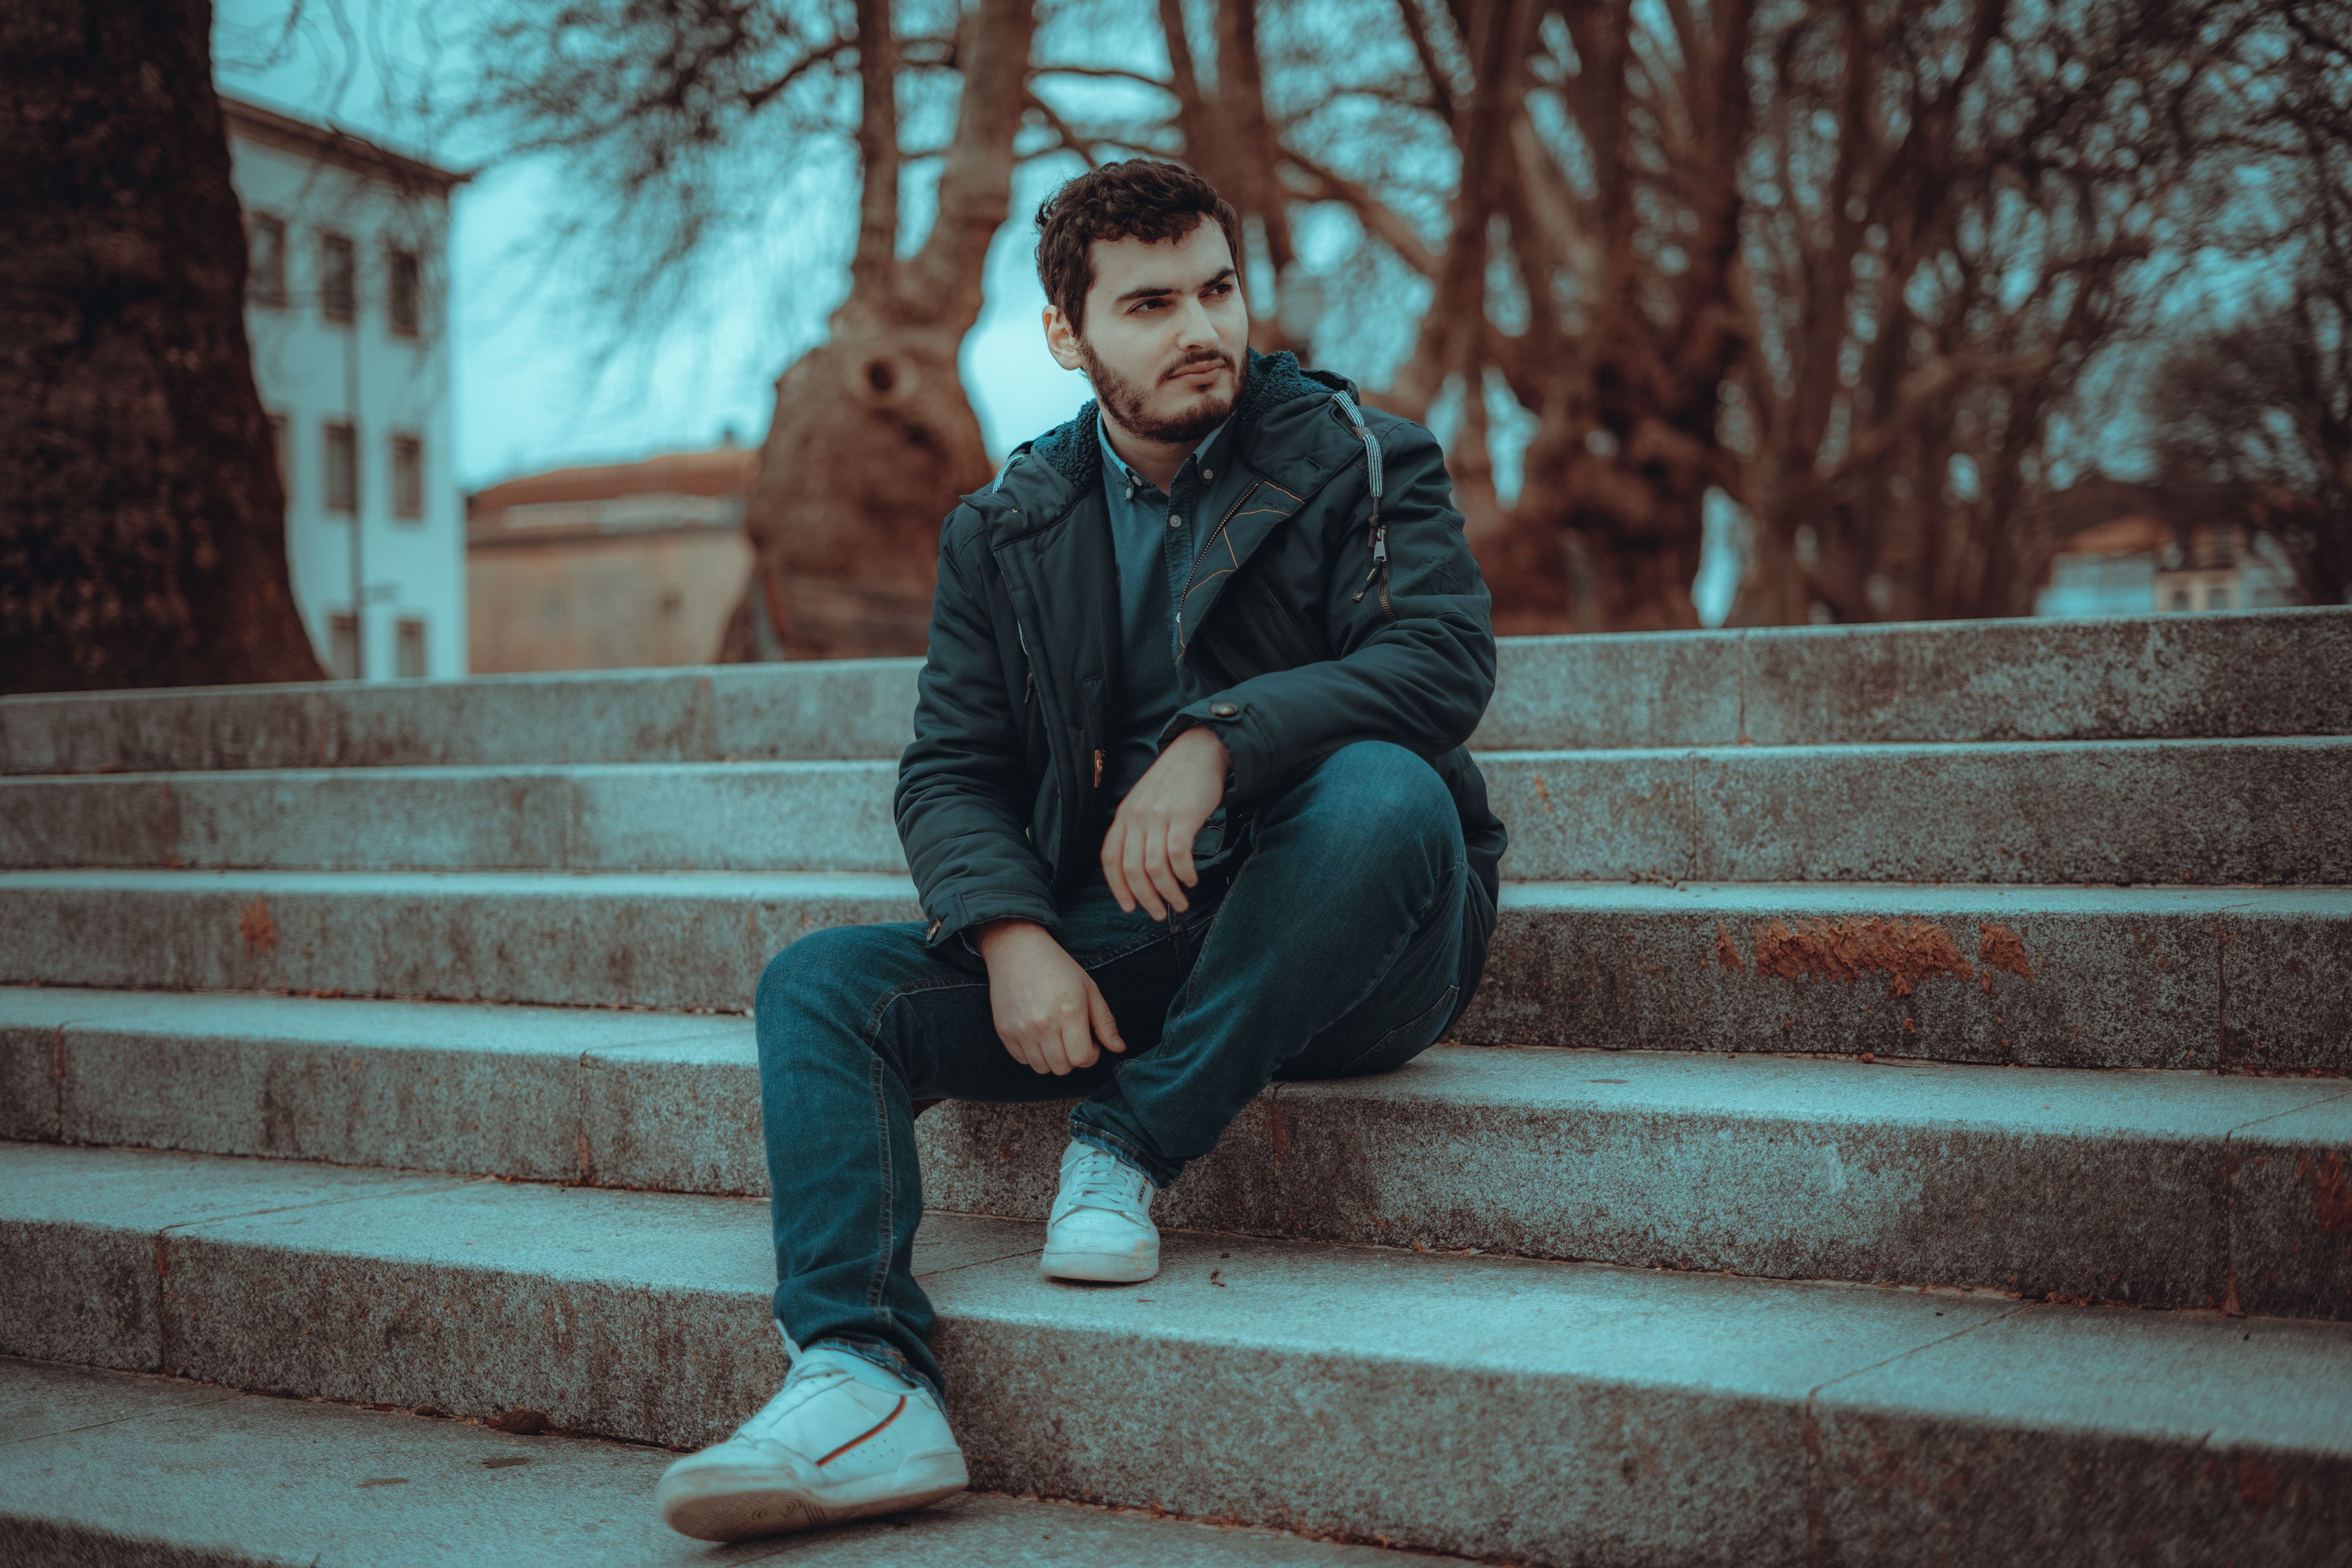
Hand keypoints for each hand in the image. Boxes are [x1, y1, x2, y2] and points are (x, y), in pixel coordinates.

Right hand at [976, 919, 1125, 1074]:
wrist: (1017, 949)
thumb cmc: (1058, 967)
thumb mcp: (1089, 988)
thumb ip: (1105, 1022)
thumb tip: (1119, 1048)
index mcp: (1069, 1011)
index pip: (1081, 1059)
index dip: (1090, 1056)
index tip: (1090, 1042)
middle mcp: (1043, 1023)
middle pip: (1062, 1067)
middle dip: (1073, 1058)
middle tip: (1073, 1039)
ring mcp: (1020, 1028)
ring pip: (1042, 1067)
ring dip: (1053, 1059)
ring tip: (1056, 1037)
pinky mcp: (1003, 1030)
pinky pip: (1022, 1060)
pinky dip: (1033, 1054)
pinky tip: (1038, 1034)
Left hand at [1100, 724, 1228, 919]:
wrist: (1200, 750)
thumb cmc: (1175, 782)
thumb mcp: (1145, 802)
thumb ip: (1137, 830)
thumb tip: (1139, 871)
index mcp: (1123, 815)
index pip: (1110, 859)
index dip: (1118, 888)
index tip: (1129, 908)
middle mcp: (1136, 816)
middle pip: (1132, 870)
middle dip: (1145, 899)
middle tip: (1159, 913)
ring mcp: (1159, 815)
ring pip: (1155, 867)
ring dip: (1168, 892)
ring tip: (1180, 903)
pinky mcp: (1184, 815)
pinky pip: (1178, 855)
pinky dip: (1184, 874)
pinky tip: (1191, 880)